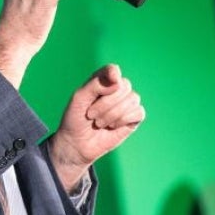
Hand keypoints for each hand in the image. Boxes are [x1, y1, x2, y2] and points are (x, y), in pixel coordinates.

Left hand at [48, 64, 144, 189]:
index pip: (113, 70)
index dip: (114, 73)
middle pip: (124, 86)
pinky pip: (138, 112)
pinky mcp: (133, 118)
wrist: (77, 144)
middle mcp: (116, 90)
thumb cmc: (75, 119)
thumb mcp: (80, 98)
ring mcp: (126, 104)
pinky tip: (112, 127)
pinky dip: (122, 120)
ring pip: (132, 99)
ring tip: (99, 123)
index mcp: (102, 81)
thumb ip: (96, 84)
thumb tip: (117, 81)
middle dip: (106, 103)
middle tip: (91, 115)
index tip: (112, 79)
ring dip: (112, 114)